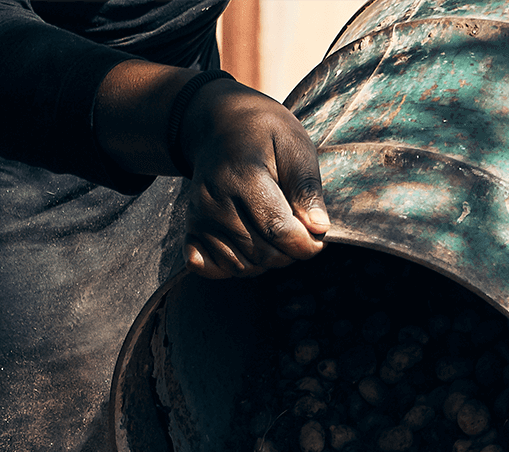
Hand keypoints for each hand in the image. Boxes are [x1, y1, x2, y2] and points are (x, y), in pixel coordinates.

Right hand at [178, 79, 329, 278]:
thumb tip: (319, 228)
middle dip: (288, 254)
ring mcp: (199, 217)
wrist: (219, 126)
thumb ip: (307, 187)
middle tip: (296, 233)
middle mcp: (215, 201)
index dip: (305, 245)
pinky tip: (247, 246)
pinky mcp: (190, 229)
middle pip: (262, 255)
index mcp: (244, 176)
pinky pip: (212, 268)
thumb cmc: (264, 134)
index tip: (318, 238)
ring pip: (240, 267)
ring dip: (264, 262)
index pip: (279, 231)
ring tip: (272, 233)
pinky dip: (234, 266)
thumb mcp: (295, 145)